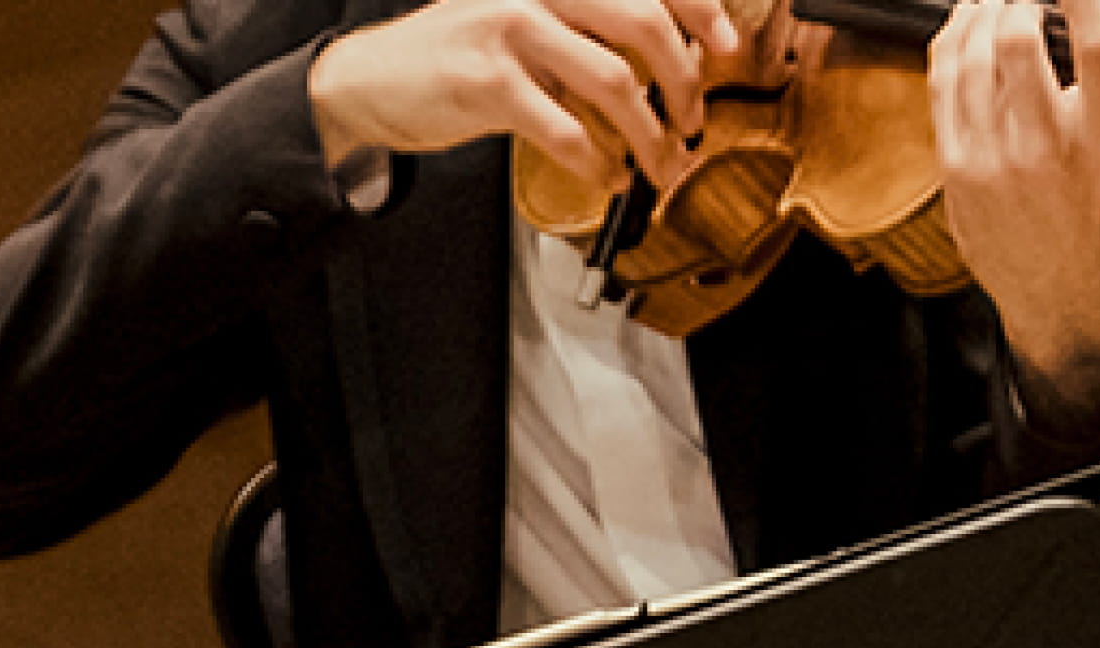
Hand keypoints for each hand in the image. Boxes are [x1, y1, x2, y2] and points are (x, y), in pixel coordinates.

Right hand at [311, 0, 736, 192]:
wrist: (373, 79)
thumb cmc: (462, 55)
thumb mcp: (530, 26)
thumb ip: (589, 33)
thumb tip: (671, 64)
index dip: (700, 10)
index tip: (726, 49)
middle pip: (645, 23)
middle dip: (684, 84)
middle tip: (690, 125)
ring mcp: (510, 30)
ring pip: (616, 84)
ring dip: (651, 138)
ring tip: (658, 169)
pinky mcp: (489, 82)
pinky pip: (569, 131)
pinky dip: (600, 163)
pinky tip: (607, 178)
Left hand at [933, 0, 1099, 430]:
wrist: (1067, 296)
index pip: (1096, 43)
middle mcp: (1047, 150)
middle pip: (1021, 38)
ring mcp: (994, 162)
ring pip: (972, 53)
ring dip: (982, 9)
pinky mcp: (957, 170)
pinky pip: (942, 83)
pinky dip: (953, 42)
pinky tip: (968, 28)